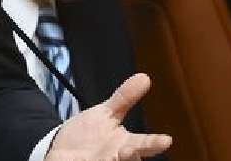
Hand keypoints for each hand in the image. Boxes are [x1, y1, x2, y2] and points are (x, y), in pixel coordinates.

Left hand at [45, 73, 171, 160]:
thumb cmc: (89, 134)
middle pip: (131, 158)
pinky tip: (92, 157)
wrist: (64, 149)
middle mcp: (118, 156)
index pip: (144, 144)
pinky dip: (92, 160)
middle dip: (133, 155)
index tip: (166, 140)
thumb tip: (144, 77)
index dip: (155, 143)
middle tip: (133, 150)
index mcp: (126, 144)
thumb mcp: (106, 113)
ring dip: (119, 158)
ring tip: (120, 152)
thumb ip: (125, 98)